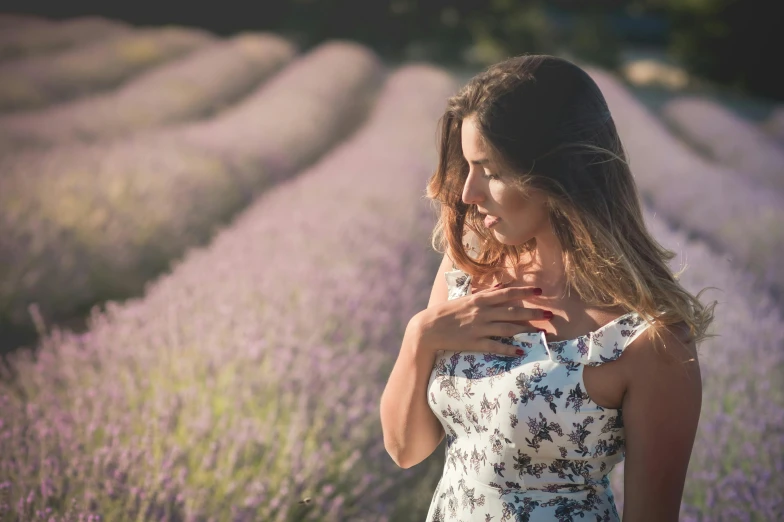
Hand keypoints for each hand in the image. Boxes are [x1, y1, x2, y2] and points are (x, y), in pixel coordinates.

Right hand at [412, 283, 551, 356]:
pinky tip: (521, 351)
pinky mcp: (474, 343)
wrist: (428, 328)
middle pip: (512, 311)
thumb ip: (483, 294)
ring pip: (508, 328)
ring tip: (543, 332)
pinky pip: (495, 346)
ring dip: (527, 330)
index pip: (506, 293)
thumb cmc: (445, 312)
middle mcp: (481, 313)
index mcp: (479, 300)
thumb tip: (500, 287)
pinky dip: (508, 349)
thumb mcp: (464, 299)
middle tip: (550, 314)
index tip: (539, 291)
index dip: (524, 292)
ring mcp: (479, 328)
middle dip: (533, 312)